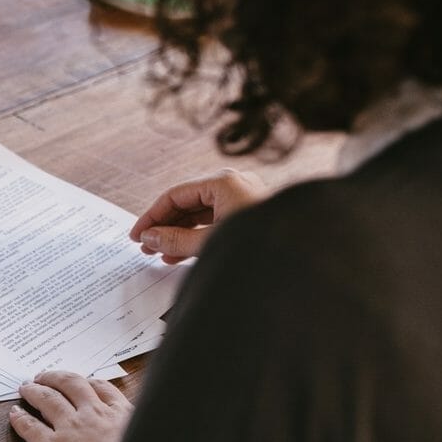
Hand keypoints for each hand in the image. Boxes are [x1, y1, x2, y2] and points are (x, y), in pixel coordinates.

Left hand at [8, 371, 133, 441]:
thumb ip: (136, 433)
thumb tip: (131, 438)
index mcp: (119, 414)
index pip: (102, 388)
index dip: (88, 382)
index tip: (83, 382)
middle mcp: (92, 414)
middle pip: (70, 384)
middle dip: (55, 377)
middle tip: (44, 376)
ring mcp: (70, 428)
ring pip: (47, 399)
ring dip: (34, 390)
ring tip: (26, 388)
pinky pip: (30, 427)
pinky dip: (20, 418)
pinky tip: (15, 414)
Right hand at [129, 168, 266, 262]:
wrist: (303, 259)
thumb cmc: (263, 246)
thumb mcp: (209, 243)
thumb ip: (175, 240)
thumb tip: (150, 238)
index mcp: (224, 182)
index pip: (175, 195)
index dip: (151, 216)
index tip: (137, 235)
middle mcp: (234, 184)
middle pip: (187, 203)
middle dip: (164, 226)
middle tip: (146, 246)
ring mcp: (243, 198)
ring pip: (200, 214)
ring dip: (178, 234)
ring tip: (160, 254)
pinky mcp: (249, 214)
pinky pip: (214, 221)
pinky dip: (196, 236)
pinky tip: (181, 254)